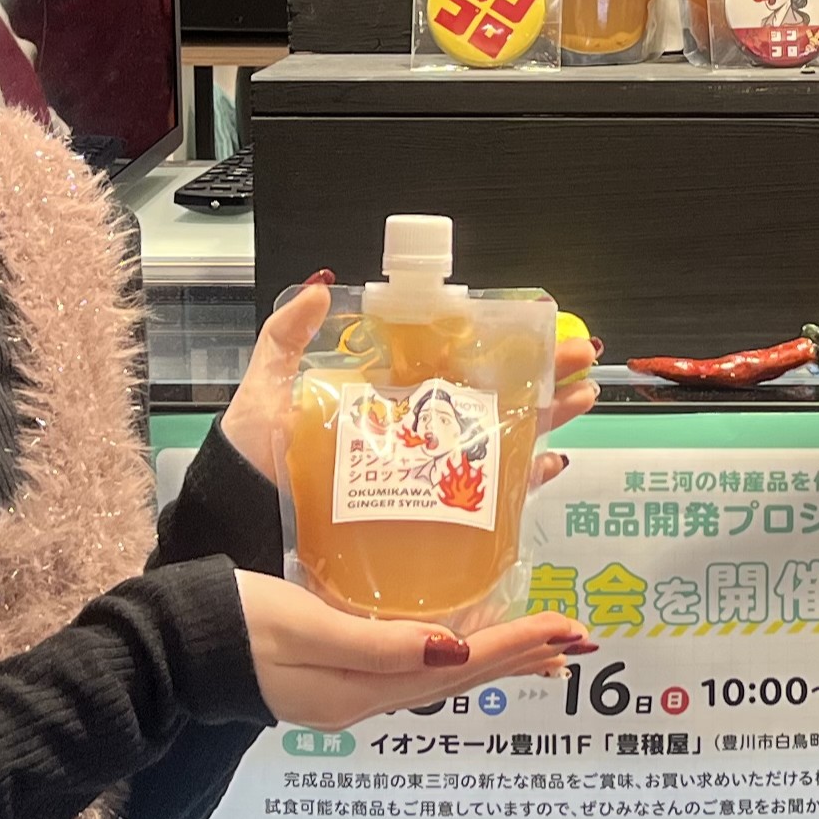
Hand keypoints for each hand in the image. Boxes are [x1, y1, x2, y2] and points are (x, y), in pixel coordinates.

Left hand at [220, 279, 602, 497]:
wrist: (235, 532)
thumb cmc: (248, 468)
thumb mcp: (264, 394)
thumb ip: (286, 339)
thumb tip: (324, 286)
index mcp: (382, 402)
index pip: (452, 364)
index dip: (498, 344)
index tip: (540, 322)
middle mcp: (411, 438)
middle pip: (491, 400)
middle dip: (542, 377)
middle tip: (584, 356)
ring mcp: (422, 480)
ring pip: (500, 443)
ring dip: (546, 421)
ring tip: (582, 399)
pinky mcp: (426, 523)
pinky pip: (487, 501)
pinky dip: (525, 483)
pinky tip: (550, 466)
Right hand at [236, 570, 591, 729]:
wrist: (169, 646)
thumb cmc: (231, 625)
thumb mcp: (303, 628)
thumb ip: (376, 644)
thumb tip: (450, 650)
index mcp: (361, 689)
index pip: (459, 666)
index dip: (516, 647)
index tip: (567, 631)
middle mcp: (364, 698)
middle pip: (460, 678)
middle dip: (521, 658)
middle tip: (577, 640)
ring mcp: (349, 691)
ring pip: (441, 677)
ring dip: (494, 661)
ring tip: (544, 652)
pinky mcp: (335, 674)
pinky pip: (413, 669)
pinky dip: (452, 656)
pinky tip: (464, 645)